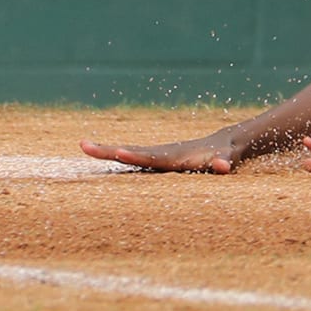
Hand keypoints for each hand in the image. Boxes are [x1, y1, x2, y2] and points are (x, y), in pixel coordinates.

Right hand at [80, 137, 237, 173]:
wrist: (223, 144)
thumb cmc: (224, 155)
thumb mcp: (227, 159)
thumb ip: (224, 162)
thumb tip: (223, 166)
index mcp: (175, 156)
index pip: (152, 158)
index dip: (137, 157)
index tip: (120, 153)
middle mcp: (161, 153)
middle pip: (132, 152)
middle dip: (108, 150)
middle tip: (83, 146)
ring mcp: (156, 155)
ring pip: (128, 153)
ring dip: (106, 151)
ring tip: (83, 146)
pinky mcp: (155, 160)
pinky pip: (132, 159)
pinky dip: (114, 156)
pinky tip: (98, 155)